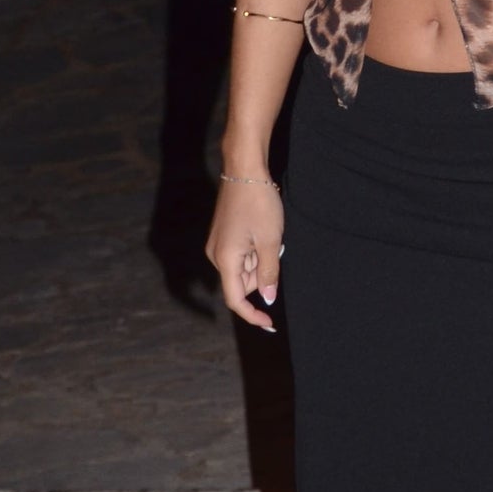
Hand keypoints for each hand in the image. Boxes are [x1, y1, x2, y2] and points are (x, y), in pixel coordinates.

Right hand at [206, 176, 284, 332]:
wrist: (245, 169)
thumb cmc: (258, 203)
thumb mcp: (270, 241)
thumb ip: (269, 273)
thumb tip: (267, 299)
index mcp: (225, 260)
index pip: (236, 300)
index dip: (252, 314)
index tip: (270, 323)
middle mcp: (216, 255)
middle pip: (242, 283)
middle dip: (262, 275)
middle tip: (276, 248)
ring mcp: (218, 245)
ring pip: (243, 268)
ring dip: (260, 260)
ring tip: (269, 234)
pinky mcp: (222, 236)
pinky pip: (240, 255)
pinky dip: (255, 251)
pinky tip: (263, 231)